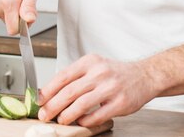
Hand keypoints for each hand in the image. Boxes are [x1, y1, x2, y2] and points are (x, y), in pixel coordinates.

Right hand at [0, 0, 40, 34]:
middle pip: (9, 24)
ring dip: (10, 11)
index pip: (14, 30)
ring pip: (4, 19)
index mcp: (7, 2)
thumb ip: (30, 6)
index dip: (23, 25)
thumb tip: (29, 20)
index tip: (26, 14)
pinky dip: (4, 8)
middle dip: (17, 16)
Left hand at [38, 54, 157, 126]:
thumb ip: (76, 77)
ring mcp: (110, 88)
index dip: (48, 90)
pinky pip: (97, 115)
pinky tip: (81, 122)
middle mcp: (99, 73)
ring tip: (61, 120)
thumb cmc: (115, 73)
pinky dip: (86, 120)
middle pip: (69, 91)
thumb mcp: (94, 66)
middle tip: (44, 114)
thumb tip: (51, 92)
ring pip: (81, 104)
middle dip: (53, 105)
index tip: (39, 100)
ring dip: (67, 115)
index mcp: (89, 62)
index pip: (62, 76)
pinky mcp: (120, 103)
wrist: (145, 75)